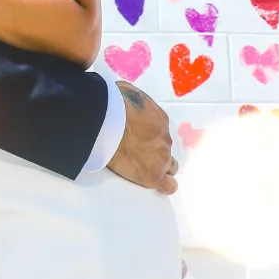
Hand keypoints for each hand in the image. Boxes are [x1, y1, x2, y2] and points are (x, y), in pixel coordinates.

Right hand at [106, 81, 177, 195]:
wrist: (108, 120)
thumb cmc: (113, 103)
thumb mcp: (127, 93)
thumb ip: (133, 105)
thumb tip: (127, 104)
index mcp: (160, 119)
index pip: (160, 133)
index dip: (148, 136)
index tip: (136, 137)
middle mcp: (165, 139)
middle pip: (165, 150)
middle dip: (155, 152)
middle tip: (138, 152)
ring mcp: (161, 157)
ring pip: (169, 167)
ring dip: (159, 167)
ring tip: (143, 169)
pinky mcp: (152, 174)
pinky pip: (167, 185)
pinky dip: (163, 185)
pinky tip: (154, 183)